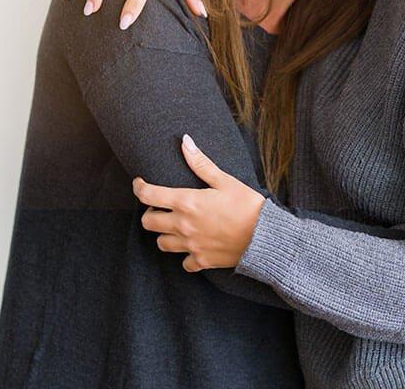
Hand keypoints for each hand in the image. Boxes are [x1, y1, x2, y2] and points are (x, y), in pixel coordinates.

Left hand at [132, 135, 264, 270]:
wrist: (265, 237)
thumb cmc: (247, 205)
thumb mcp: (225, 180)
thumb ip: (201, 163)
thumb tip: (185, 142)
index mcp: (187, 202)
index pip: (149, 195)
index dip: (139, 187)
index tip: (140, 183)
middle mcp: (183, 225)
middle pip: (148, 222)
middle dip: (150, 212)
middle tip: (161, 207)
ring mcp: (191, 246)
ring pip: (161, 243)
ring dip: (164, 234)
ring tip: (176, 226)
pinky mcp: (202, 261)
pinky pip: (184, 262)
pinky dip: (186, 255)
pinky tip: (194, 246)